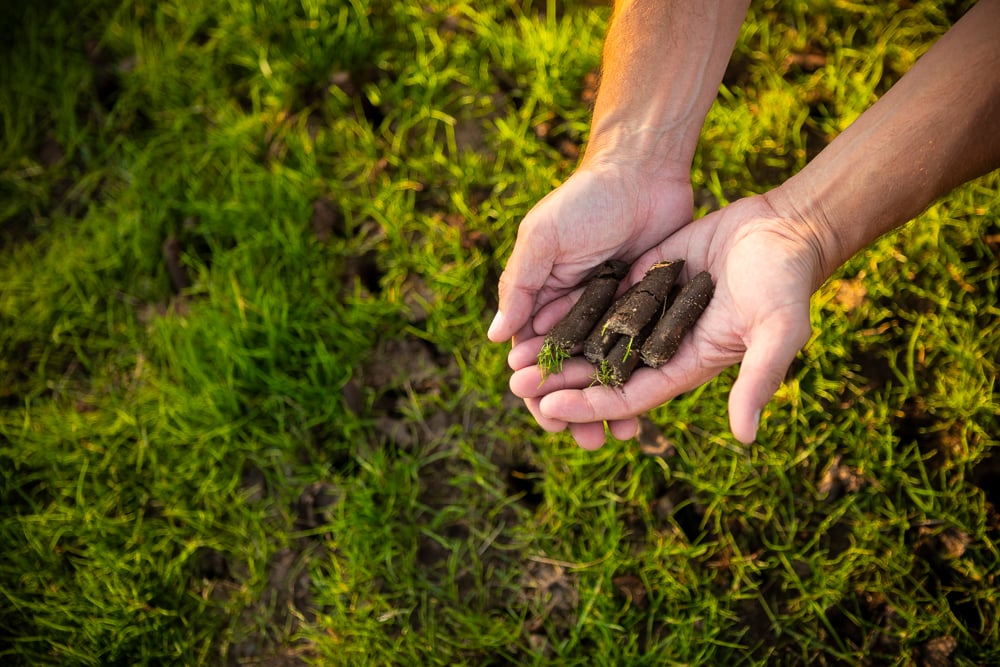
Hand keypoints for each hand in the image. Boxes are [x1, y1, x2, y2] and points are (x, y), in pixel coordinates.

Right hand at [488, 158, 693, 443]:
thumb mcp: (543, 238)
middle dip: (575, 408)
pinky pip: (642, 352)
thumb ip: (520, 286)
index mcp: (542, 299)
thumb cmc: (585, 200)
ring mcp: (614, 313)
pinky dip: (641, 379)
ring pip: (607, 370)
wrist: (643, 169)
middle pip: (571, 373)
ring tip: (621, 435)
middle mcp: (576, 312)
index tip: (548, 420)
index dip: (538, 392)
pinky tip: (651, 404)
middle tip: (587, 442)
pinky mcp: (648, 308)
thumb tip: (494, 340)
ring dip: (609, 403)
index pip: (534, 357)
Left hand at [508, 194, 825, 446]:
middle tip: (515, 384)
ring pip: (595, 336)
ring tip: (516, 354)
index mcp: (688, 365)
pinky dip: (572, 306)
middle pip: (602, 371)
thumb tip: (746, 437)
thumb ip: (758, 380)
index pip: (629, 394)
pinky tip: (537, 310)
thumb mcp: (778, 332)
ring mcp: (653, 310)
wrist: (787, 228)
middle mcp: (664, 343)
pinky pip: (602, 298)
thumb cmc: (786, 282)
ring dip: (559, 346)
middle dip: (561, 380)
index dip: (589, 403)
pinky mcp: (647, 278)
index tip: (547, 406)